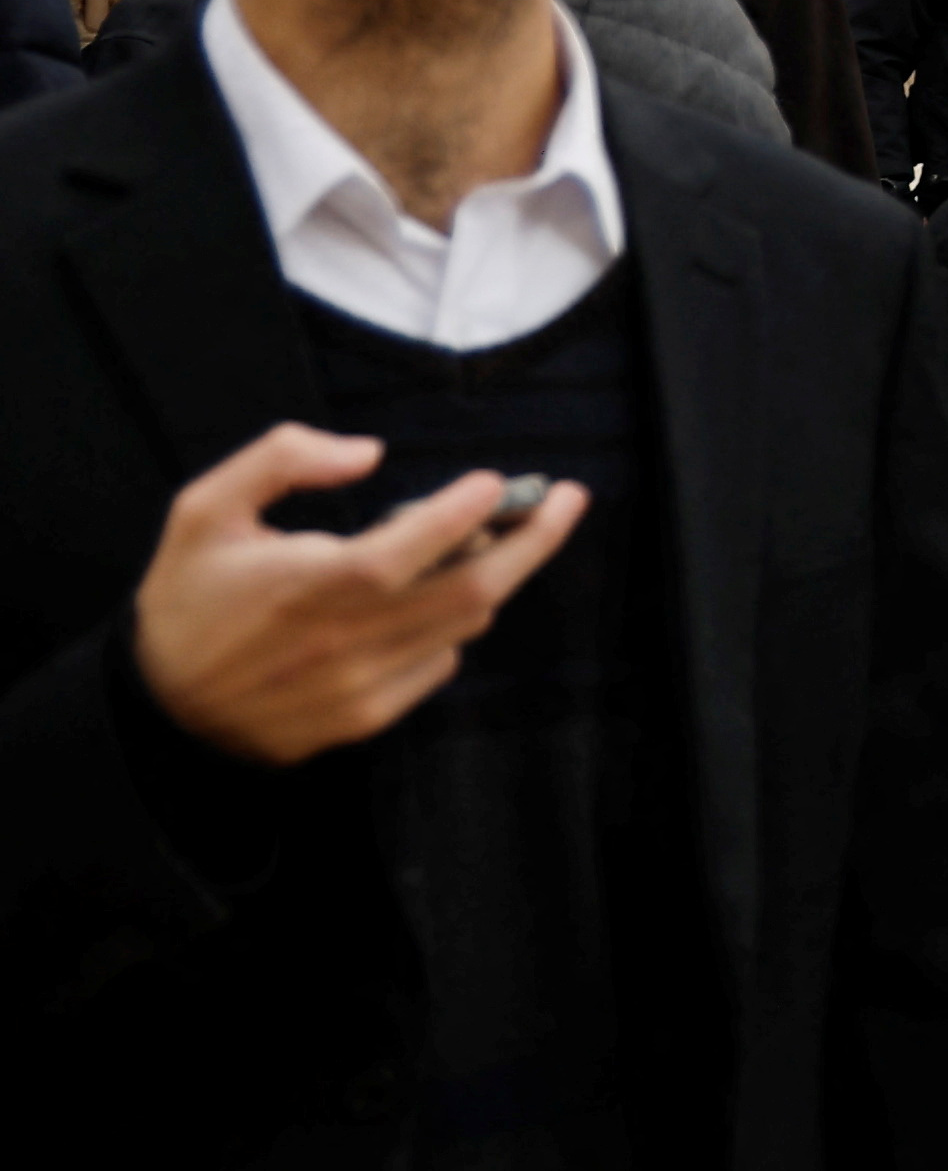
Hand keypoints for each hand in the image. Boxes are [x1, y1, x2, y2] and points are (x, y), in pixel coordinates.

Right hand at [132, 426, 590, 766]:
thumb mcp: (205, 508)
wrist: (156, 707)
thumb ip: (281, 459)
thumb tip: (367, 452)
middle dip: (534, 539)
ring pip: (464, 625)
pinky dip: (452, 626)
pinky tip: (435, 600)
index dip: (468, 511)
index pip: (416, 545)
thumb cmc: (187, 597)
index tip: (496, 481)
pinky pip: (437, 666)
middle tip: (568, 498)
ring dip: (496, 577)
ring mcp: (360, 687)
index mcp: (309, 584)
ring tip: (503, 536)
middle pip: (473, 590)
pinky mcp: (363, 718)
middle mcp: (345, 640)